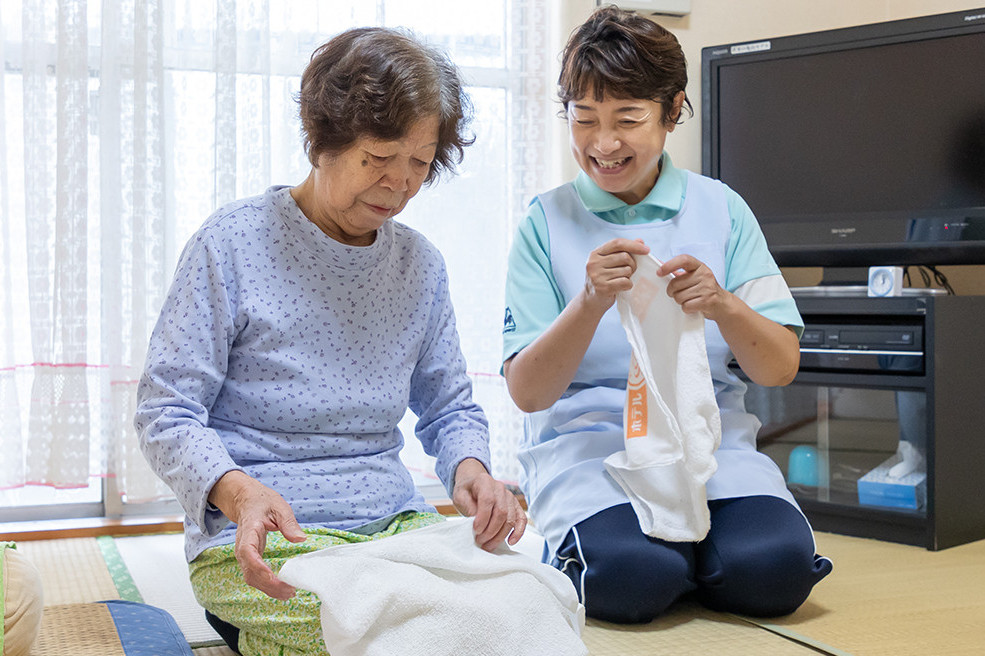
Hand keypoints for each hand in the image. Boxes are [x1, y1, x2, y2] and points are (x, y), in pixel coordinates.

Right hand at [208, 470, 307, 599]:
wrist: (245, 500)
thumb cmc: (262, 501)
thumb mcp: (279, 506)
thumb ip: (289, 523)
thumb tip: (300, 539)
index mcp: (248, 531)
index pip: (248, 554)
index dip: (259, 568)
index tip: (274, 579)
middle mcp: (242, 546)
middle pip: (250, 572)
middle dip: (268, 585)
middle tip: (290, 591)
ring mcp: (245, 553)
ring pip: (251, 577)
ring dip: (268, 588)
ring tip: (289, 593)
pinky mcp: (250, 558)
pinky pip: (255, 575)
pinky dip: (267, 584)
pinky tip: (281, 587)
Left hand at [451, 458, 526, 550]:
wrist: (474, 484)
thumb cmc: (467, 492)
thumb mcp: (459, 496)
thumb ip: (467, 507)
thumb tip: (477, 522)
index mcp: (485, 482)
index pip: (488, 500)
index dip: (483, 518)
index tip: (475, 530)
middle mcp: (500, 488)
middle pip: (501, 512)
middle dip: (490, 531)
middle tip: (480, 540)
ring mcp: (510, 497)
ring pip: (510, 519)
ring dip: (500, 536)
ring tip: (488, 545)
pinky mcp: (515, 506)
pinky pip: (522, 519)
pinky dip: (518, 532)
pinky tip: (511, 541)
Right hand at [583, 238, 649, 312]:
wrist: (591, 301)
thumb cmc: (604, 280)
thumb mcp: (610, 263)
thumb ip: (623, 251)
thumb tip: (640, 241)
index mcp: (595, 253)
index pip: (617, 243)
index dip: (633, 245)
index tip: (647, 250)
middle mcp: (593, 263)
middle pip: (624, 257)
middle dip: (633, 264)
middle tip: (630, 272)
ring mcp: (596, 276)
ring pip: (626, 270)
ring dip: (629, 276)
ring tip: (622, 280)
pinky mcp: (602, 288)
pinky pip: (625, 282)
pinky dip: (628, 285)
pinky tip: (622, 288)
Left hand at [658, 254, 728, 319]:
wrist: (723, 304)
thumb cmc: (704, 289)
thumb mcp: (694, 277)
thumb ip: (677, 270)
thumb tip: (658, 262)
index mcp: (699, 266)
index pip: (684, 260)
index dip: (669, 265)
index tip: (659, 272)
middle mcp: (705, 275)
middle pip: (675, 283)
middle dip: (672, 291)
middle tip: (679, 293)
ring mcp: (707, 288)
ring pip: (679, 296)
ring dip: (680, 301)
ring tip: (689, 299)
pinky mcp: (707, 301)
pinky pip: (686, 306)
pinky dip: (687, 309)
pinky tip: (693, 306)